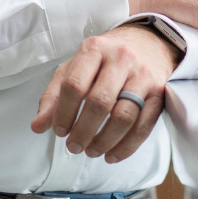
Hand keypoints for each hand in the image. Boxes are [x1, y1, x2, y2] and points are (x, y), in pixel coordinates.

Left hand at [29, 24, 175, 163]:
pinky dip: (127, 146)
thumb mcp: (74, 68)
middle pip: (100, 102)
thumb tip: (38, 126)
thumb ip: (54, 96)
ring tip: (91, 151)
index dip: (64, 113)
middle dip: (84, 131)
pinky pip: (144, 126)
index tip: (59, 131)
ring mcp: (143, 76)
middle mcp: (120, 59)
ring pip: (124, 117)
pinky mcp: (160, 93)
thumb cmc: (103, 60)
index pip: (74, 85)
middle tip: (73, 146)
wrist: (147, 43)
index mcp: (93, 49)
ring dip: (105, 141)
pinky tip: (112, 155)